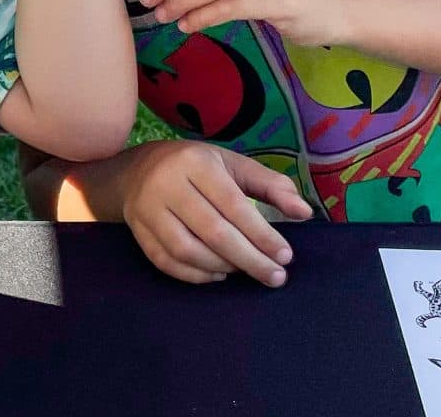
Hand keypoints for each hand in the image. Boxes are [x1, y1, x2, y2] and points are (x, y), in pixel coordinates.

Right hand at [120, 140, 313, 284]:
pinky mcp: (137, 231)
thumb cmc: (196, 167)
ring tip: (246, 270)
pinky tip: (218, 274)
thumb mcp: (233, 165)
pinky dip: (195, 275)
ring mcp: (147, 210)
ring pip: (187, 250)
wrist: (135, 170)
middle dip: (249, 259)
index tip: (285, 256)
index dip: (261, 234)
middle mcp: (167, 185)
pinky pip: (167, 262)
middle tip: (276, 276)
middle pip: (212, 231)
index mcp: (195, 163)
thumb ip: (270, 186)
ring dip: (223, 267)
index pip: (233, 205)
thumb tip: (304, 213)